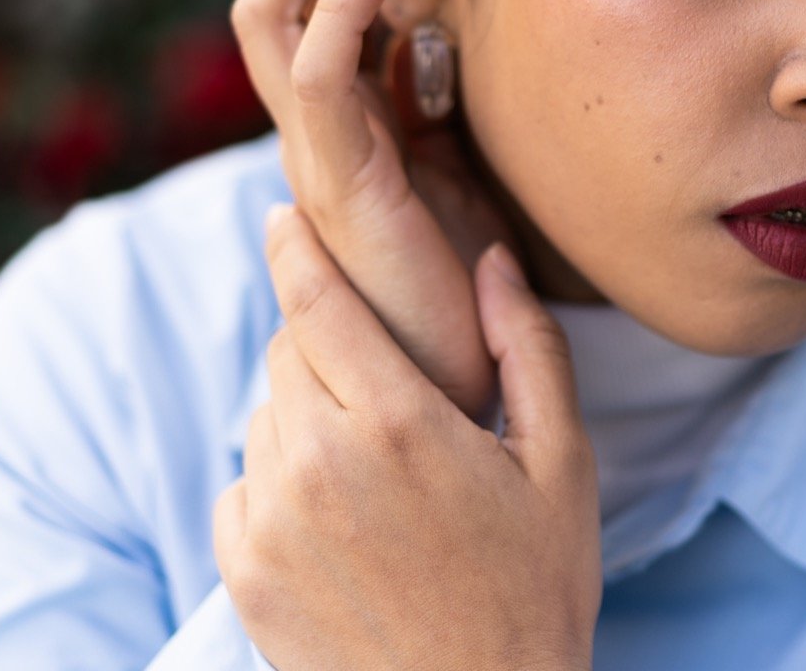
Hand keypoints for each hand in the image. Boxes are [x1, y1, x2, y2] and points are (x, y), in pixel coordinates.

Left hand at [211, 193, 600, 668]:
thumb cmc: (533, 592)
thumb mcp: (562, 465)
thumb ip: (528, 349)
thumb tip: (490, 260)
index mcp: (402, 422)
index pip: (319, 301)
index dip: (297, 248)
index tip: (284, 214)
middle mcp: (322, 462)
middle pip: (291, 353)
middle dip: (329, 348)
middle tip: (385, 388)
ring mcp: (274, 521)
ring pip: (267, 417)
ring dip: (306, 417)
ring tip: (375, 471)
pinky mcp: (244, 573)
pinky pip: (242, 486)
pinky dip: (277, 484)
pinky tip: (338, 521)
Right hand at [230, 0, 507, 419]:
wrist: (457, 383)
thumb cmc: (462, 278)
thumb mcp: (456, 160)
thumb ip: (431, 96)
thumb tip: (427, 24)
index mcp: (341, 117)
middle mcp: (313, 129)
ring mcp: (317, 153)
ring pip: (271, 19)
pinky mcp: (341, 184)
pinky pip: (317, 78)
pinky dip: (342, 8)